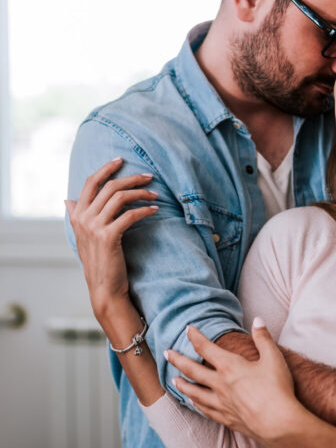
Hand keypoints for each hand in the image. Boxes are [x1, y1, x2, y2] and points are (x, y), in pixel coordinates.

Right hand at [65, 158, 158, 315]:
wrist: (104, 287)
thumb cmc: (98, 260)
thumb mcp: (82, 236)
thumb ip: (76, 216)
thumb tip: (67, 199)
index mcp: (77, 215)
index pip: (90, 183)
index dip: (106, 169)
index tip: (121, 160)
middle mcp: (83, 218)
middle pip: (109, 186)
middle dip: (131, 178)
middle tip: (149, 176)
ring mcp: (94, 227)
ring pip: (120, 197)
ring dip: (141, 193)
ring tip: (155, 194)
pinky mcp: (108, 237)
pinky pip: (130, 215)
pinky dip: (145, 210)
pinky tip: (155, 210)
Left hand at [167, 321, 304, 447]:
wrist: (278, 423)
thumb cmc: (277, 388)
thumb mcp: (273, 357)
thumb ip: (263, 338)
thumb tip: (257, 320)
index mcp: (229, 367)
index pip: (206, 348)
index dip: (196, 337)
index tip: (188, 329)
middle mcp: (220, 385)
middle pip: (193, 370)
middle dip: (178, 360)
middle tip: (167, 353)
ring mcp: (221, 404)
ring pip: (195, 393)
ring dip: (183, 385)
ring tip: (174, 381)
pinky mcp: (227, 419)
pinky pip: (206, 410)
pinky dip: (196, 405)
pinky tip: (193, 403)